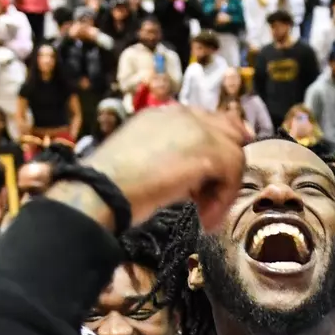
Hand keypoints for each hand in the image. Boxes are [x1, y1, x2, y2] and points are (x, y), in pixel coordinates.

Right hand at [84, 106, 246, 228]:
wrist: (101, 190)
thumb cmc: (111, 184)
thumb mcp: (143, 161)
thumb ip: (169, 157)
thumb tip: (192, 178)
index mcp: (162, 113)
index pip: (204, 120)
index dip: (216, 143)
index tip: (221, 170)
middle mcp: (182, 114)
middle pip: (227, 130)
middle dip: (228, 163)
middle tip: (220, 195)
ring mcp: (197, 130)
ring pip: (234, 154)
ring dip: (224, 189)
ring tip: (206, 215)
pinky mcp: (207, 153)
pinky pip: (232, 173)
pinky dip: (223, 200)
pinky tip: (206, 220)